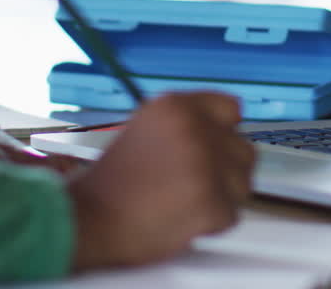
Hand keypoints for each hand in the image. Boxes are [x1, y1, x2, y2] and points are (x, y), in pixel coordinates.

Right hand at [65, 92, 254, 269]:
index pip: (230, 109)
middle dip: (226, 172)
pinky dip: (211, 224)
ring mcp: (204, 164)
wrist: (87, 220)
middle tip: (195, 186)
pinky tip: (181, 220)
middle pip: (243, 149)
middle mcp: (194, 128)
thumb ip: (185, 127)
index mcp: (175, 106)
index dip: (225, 133)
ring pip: (242, 184)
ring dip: (221, 198)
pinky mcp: (210, 200)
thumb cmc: (111, 185)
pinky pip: (231, 215)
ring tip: (183, 203)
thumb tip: (223, 134)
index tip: (218, 149)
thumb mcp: (145, 131)